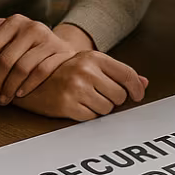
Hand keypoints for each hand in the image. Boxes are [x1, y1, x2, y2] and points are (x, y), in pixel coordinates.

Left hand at [0, 15, 81, 104]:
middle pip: (5, 60)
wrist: (57, 45)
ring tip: (4, 98)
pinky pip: (41, 71)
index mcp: (15, 21)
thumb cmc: (25, 43)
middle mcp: (32, 27)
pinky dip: (28, 85)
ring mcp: (48, 39)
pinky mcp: (62, 52)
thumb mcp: (8, 33)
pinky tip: (20, 93)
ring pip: (22, 68)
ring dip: (9, 88)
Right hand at [13, 50, 149, 120]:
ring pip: (107, 108)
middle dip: (113, 99)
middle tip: (100, 95)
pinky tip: (77, 106)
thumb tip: (145, 82)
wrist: (29, 78)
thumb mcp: (89, 64)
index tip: (137, 95)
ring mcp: (76, 87)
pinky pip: (91, 117)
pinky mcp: (67, 104)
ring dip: (100, 108)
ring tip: (86, 99)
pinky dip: (88, 115)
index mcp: (94, 57)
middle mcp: (86, 70)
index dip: (137, 88)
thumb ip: (117, 73)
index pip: (127, 74)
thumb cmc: (63, 71)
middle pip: (119, 95)